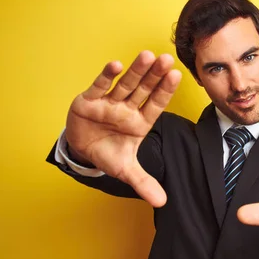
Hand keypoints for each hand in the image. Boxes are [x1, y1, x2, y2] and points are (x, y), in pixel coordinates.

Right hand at [65, 51, 181, 206]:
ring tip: (147, 56)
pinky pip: (99, 86)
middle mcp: (127, 109)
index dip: (166, 91)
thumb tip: (162, 202)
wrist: (81, 149)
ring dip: (135, 71)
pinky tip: (115, 64)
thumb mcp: (126, 170)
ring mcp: (109, 103)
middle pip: (144, 90)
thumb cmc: (108, 152)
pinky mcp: (89, 100)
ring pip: (125, 84)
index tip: (177, 76)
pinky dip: (106, 76)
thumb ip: (144, 182)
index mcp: (139, 122)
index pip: (156, 104)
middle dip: (154, 75)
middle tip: (167, 59)